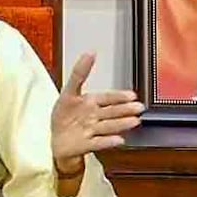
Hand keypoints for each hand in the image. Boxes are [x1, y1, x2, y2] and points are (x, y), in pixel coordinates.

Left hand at [50, 53, 143, 173]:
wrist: (57, 139)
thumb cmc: (64, 115)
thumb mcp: (68, 91)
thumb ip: (79, 73)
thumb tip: (90, 52)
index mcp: (91, 102)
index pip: (108, 97)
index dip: (119, 96)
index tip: (132, 95)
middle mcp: (94, 116)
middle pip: (112, 112)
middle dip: (125, 110)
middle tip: (139, 108)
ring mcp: (92, 130)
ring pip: (108, 126)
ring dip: (121, 124)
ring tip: (135, 121)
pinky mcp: (87, 144)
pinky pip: (98, 142)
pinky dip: (108, 141)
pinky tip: (119, 140)